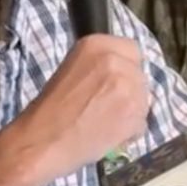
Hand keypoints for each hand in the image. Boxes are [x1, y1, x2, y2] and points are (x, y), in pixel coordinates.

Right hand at [19, 35, 150, 180]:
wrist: (43, 141)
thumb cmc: (49, 110)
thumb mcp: (71, 71)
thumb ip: (98, 66)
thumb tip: (118, 73)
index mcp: (95, 45)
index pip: (130, 49)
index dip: (124, 67)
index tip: (114, 81)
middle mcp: (115, 60)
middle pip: (139, 74)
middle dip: (129, 90)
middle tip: (107, 106)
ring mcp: (128, 87)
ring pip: (143, 98)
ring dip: (130, 110)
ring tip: (106, 122)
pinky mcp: (135, 113)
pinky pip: (142, 121)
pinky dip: (130, 131)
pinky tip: (108, 134)